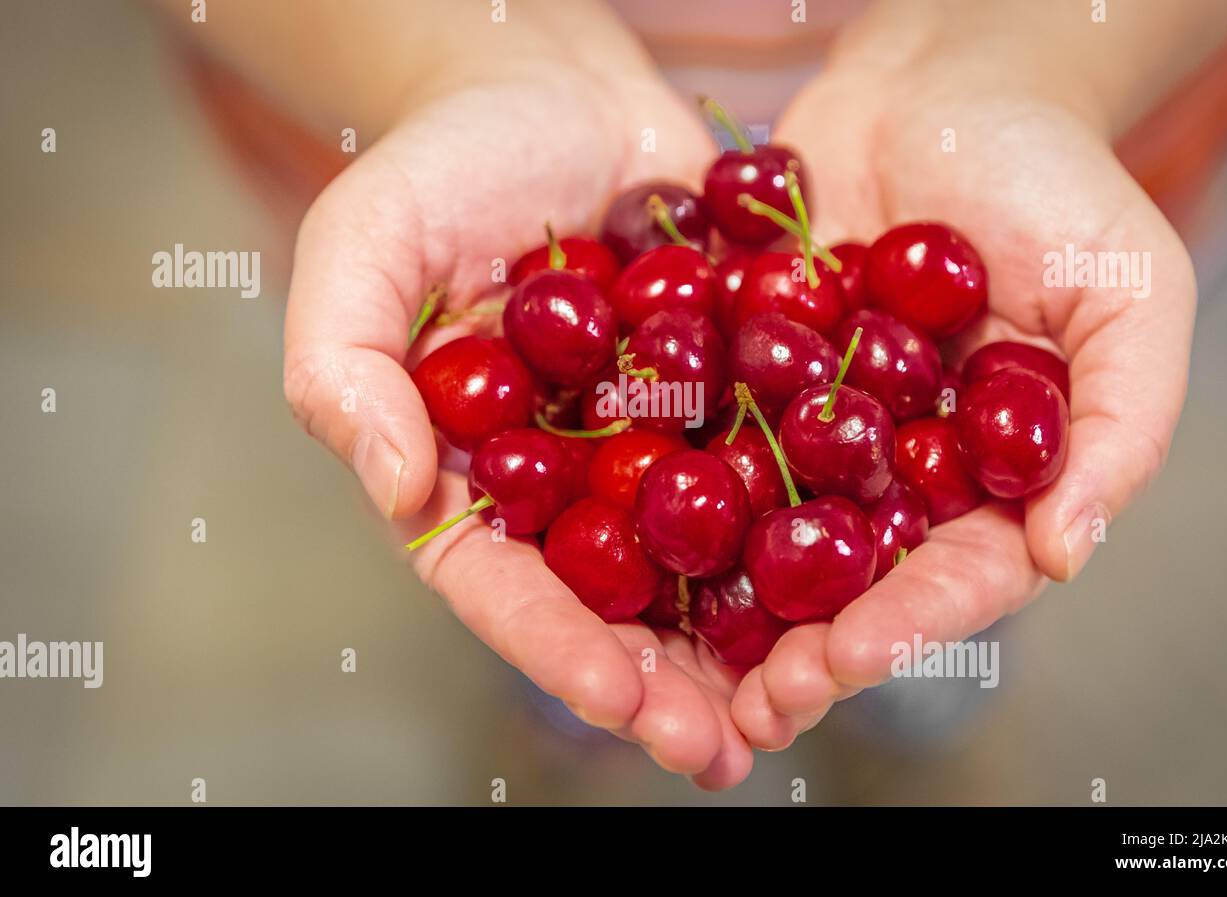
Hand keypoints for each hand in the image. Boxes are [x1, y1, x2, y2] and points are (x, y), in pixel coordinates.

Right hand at [282, 64, 754, 787]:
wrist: (555, 85)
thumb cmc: (441, 161)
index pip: (505, 583)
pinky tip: (859, 578)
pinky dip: (808, 525)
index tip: (623, 698)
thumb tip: (401, 491)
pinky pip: (767, 467)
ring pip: (698, 558)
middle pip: (610, 600)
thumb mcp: (361, 246)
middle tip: (723, 747)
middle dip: (664, 681)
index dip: (559, 647)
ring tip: (800, 701)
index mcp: (471, 472)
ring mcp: (649, 440)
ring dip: (747, 638)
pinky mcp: (724, 393)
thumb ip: (346, 369)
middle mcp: (563, 477)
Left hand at [731, 12, 1194, 747]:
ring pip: (760, 530)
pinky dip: (661, 483)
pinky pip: (702, 433)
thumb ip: (1121, 423)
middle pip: (845, 579)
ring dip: (720, 601)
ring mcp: (808, 425)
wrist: (941, 82)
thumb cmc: (1055, 179)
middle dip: (800, 646)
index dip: (902, 625)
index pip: (949, 575)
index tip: (848, 660)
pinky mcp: (740, 371)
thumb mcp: (1129, 293)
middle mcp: (891, 468)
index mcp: (985, 476)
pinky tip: (614, 533)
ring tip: (676, 664)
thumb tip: (1068, 551)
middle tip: (750, 703)